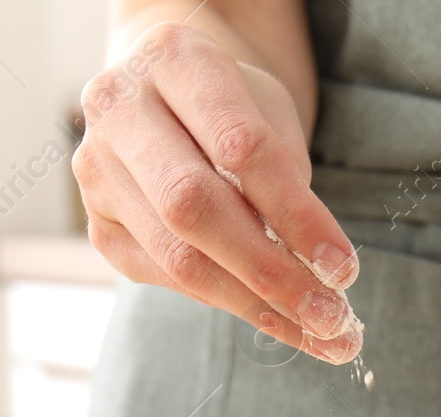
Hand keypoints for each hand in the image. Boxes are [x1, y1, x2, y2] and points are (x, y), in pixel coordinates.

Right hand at [74, 22, 362, 362]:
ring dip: (254, 304)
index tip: (344, 267)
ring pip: (177, 256)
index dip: (296, 214)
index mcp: (173, 60)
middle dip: (272, 273)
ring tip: (318, 333)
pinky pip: (165, 278)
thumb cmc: (233, 105)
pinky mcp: (99, 225)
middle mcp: (118, 109)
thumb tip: (315, 270)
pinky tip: (274, 317)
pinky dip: (226, 302)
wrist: (169, 95)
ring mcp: (96, 170)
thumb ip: (285, 175)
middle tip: (331, 317)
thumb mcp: (270, 112)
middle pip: (194, 208)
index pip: (240, 147)